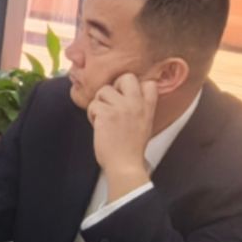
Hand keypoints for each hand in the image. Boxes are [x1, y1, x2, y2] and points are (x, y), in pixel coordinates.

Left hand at [88, 73, 157, 199]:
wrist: (124, 164)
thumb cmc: (130, 148)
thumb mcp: (145, 125)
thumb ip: (138, 109)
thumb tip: (125, 96)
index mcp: (148, 108)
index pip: (150, 83)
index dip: (136, 85)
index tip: (127, 97)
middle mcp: (136, 104)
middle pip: (126, 77)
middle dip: (115, 86)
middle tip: (110, 102)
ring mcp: (121, 108)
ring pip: (103, 90)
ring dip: (99, 103)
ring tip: (103, 119)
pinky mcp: (106, 113)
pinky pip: (93, 105)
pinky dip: (92, 116)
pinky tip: (98, 127)